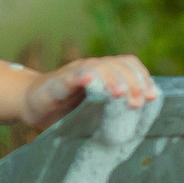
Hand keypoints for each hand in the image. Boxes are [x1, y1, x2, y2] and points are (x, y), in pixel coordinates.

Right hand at [22, 55, 159, 127]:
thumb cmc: (68, 110)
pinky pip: (69, 77)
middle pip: (117, 65)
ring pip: (96, 67)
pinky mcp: (55, 83)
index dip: (142, 78)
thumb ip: (117, 110)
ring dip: (110, 79)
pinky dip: (80, 77)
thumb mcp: (97, 110)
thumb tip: (145, 117)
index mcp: (105, 74)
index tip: (152, 96)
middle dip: (131, 82)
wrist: (31, 103)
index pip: (128, 66)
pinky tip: (88, 80)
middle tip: (137, 102)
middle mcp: (91, 68)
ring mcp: (73, 73)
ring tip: (119, 92)